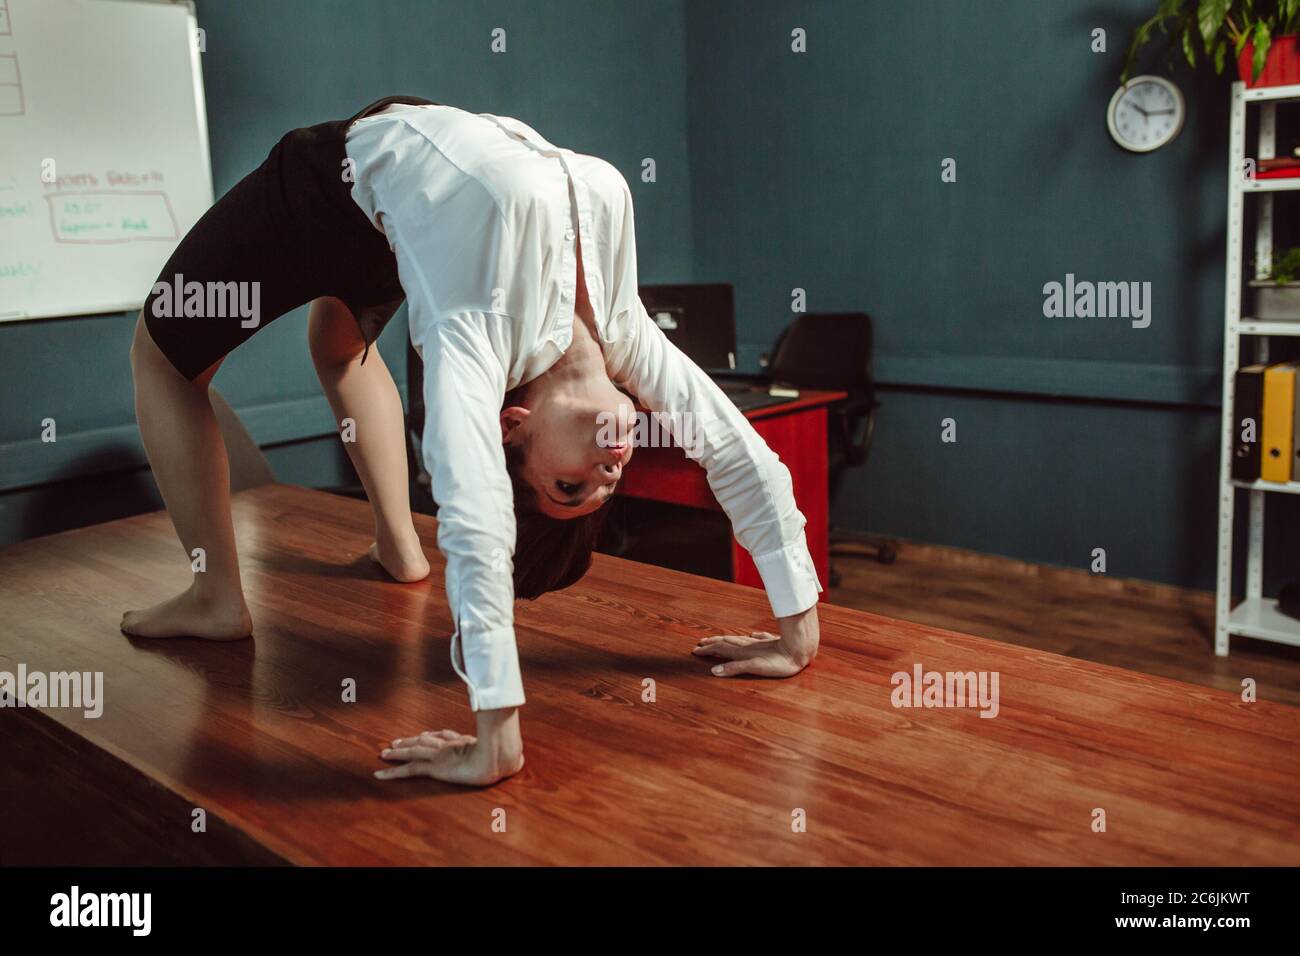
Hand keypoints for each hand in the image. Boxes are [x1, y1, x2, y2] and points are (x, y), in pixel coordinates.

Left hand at [375, 707, 523, 785]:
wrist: (498, 758)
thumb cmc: (506, 757)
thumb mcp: (507, 756)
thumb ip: (508, 757)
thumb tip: (520, 760)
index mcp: (465, 742)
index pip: (445, 736)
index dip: (434, 736)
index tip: (426, 735)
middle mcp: (449, 745)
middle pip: (426, 741)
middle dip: (411, 741)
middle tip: (396, 742)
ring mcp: (440, 755)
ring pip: (413, 752)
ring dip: (398, 752)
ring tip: (383, 753)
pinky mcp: (433, 766)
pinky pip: (408, 769)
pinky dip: (392, 771)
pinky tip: (379, 772)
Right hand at [692, 605, 818, 677]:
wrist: (800, 649)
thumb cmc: (780, 662)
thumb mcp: (755, 668)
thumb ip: (735, 668)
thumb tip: (714, 671)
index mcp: (743, 652)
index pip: (720, 649)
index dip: (708, 650)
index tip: (695, 650)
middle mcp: (749, 646)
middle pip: (726, 642)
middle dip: (712, 643)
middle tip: (701, 643)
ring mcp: (760, 643)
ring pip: (739, 639)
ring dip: (726, 639)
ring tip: (718, 638)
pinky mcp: (772, 643)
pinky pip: (758, 638)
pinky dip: (751, 637)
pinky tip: (752, 635)